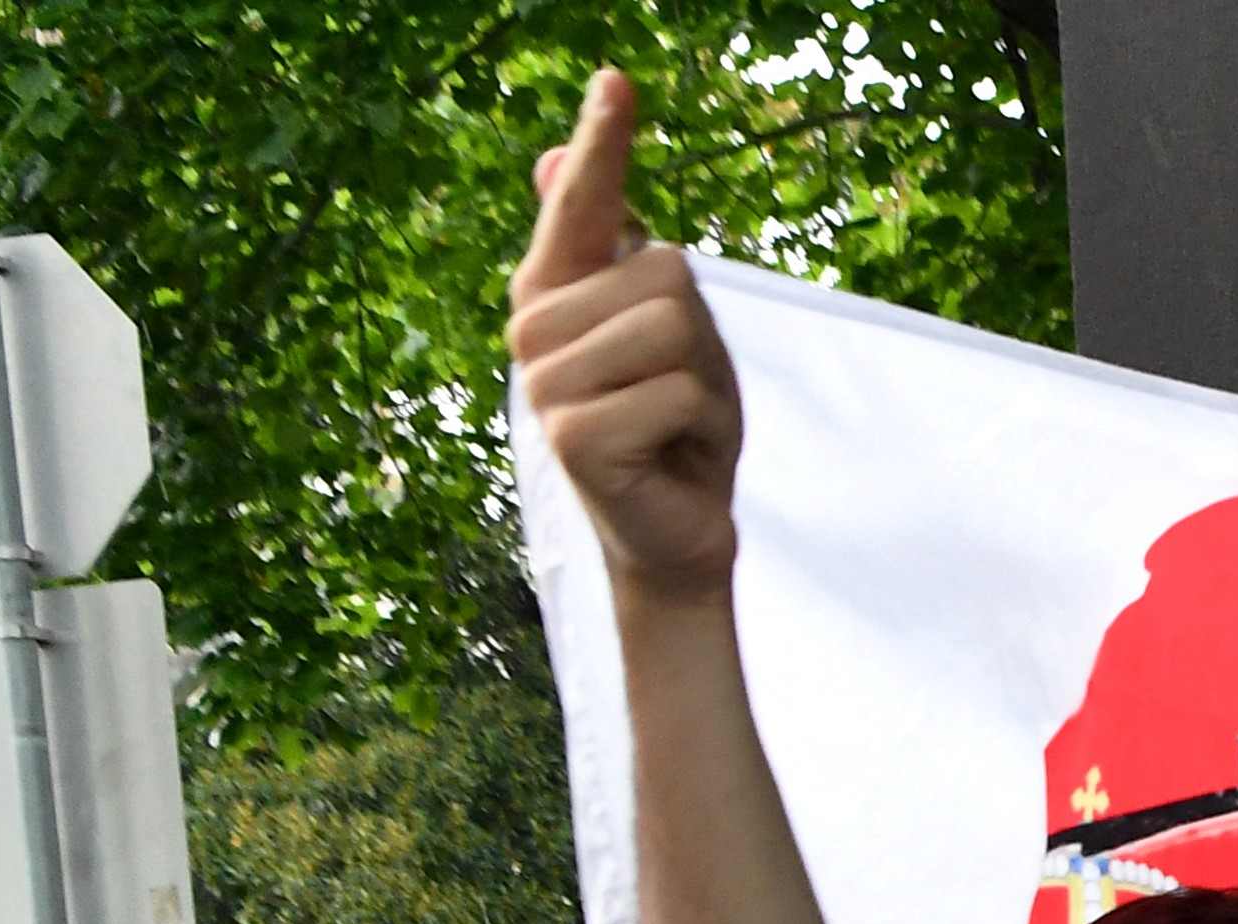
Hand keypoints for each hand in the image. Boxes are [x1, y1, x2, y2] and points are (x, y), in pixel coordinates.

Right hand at [510, 72, 741, 606]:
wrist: (674, 529)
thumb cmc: (672, 422)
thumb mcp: (664, 326)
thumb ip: (619, 247)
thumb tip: (556, 160)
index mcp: (553, 289)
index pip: (583, 202)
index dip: (603, 141)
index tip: (618, 80)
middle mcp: (532, 326)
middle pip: (667, 272)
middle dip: (701, 340)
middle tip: (678, 392)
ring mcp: (544, 382)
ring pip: (674, 329)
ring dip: (705, 385)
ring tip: (676, 422)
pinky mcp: (573, 436)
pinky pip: (679, 392)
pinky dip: (700, 427)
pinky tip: (673, 454)